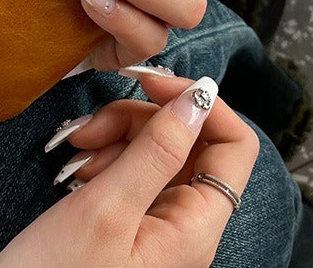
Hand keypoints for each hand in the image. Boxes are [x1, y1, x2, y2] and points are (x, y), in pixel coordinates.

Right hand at [0, 74, 258, 267]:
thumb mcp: (106, 208)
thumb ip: (157, 148)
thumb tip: (202, 95)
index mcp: (195, 228)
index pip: (235, 146)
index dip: (202, 104)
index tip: (151, 84)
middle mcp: (184, 228)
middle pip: (189, 142)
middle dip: (141, 119)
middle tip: (93, 126)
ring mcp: (156, 228)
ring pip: (156, 153)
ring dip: (117, 136)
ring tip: (78, 149)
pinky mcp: (128, 228)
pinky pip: (132, 174)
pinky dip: (106, 158)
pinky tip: (77, 168)